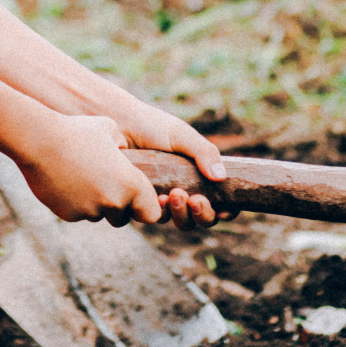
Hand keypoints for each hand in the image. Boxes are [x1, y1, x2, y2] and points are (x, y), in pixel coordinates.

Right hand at [14, 114, 162, 226]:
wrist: (41, 140)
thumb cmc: (78, 130)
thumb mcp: (110, 130)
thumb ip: (124, 147)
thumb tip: (126, 154)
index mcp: (131, 183)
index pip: (151, 214)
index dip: (145, 208)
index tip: (137, 200)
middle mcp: (114, 201)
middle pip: (121, 218)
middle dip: (116, 208)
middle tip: (104, 186)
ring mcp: (90, 211)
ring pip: (97, 215)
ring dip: (94, 204)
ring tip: (81, 177)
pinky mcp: (69, 215)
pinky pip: (77, 214)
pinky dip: (74, 203)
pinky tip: (65, 181)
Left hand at [116, 104, 230, 230]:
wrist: (117, 123)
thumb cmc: (152, 126)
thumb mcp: (182, 136)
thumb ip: (204, 152)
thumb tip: (221, 177)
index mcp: (200, 176)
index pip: (222, 201)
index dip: (228, 210)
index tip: (225, 209)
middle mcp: (186, 191)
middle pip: (204, 219)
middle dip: (204, 215)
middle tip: (196, 200)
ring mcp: (164, 200)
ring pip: (182, 222)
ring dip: (182, 214)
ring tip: (175, 194)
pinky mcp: (142, 203)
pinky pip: (156, 218)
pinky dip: (161, 212)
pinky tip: (158, 197)